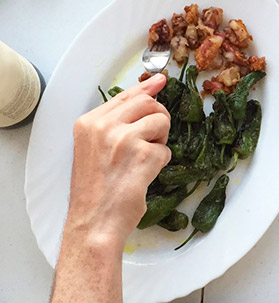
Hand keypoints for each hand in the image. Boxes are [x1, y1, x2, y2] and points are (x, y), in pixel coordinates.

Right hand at [65, 74, 170, 248]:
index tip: (160, 80)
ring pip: (161, 121)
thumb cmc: (96, 191)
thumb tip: (145, 102)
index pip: (125, 96)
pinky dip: (161, 163)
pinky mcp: (143, 155)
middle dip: (158, 118)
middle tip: (154, 138)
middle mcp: (103, 126)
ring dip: (160, 141)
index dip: (146, 88)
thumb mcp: (95, 149)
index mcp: (88, 123)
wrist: (94, 222)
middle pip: (148, 103)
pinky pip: (166, 150)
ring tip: (143, 160)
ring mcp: (124, 139)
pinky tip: (143, 175)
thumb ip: (114, 125)